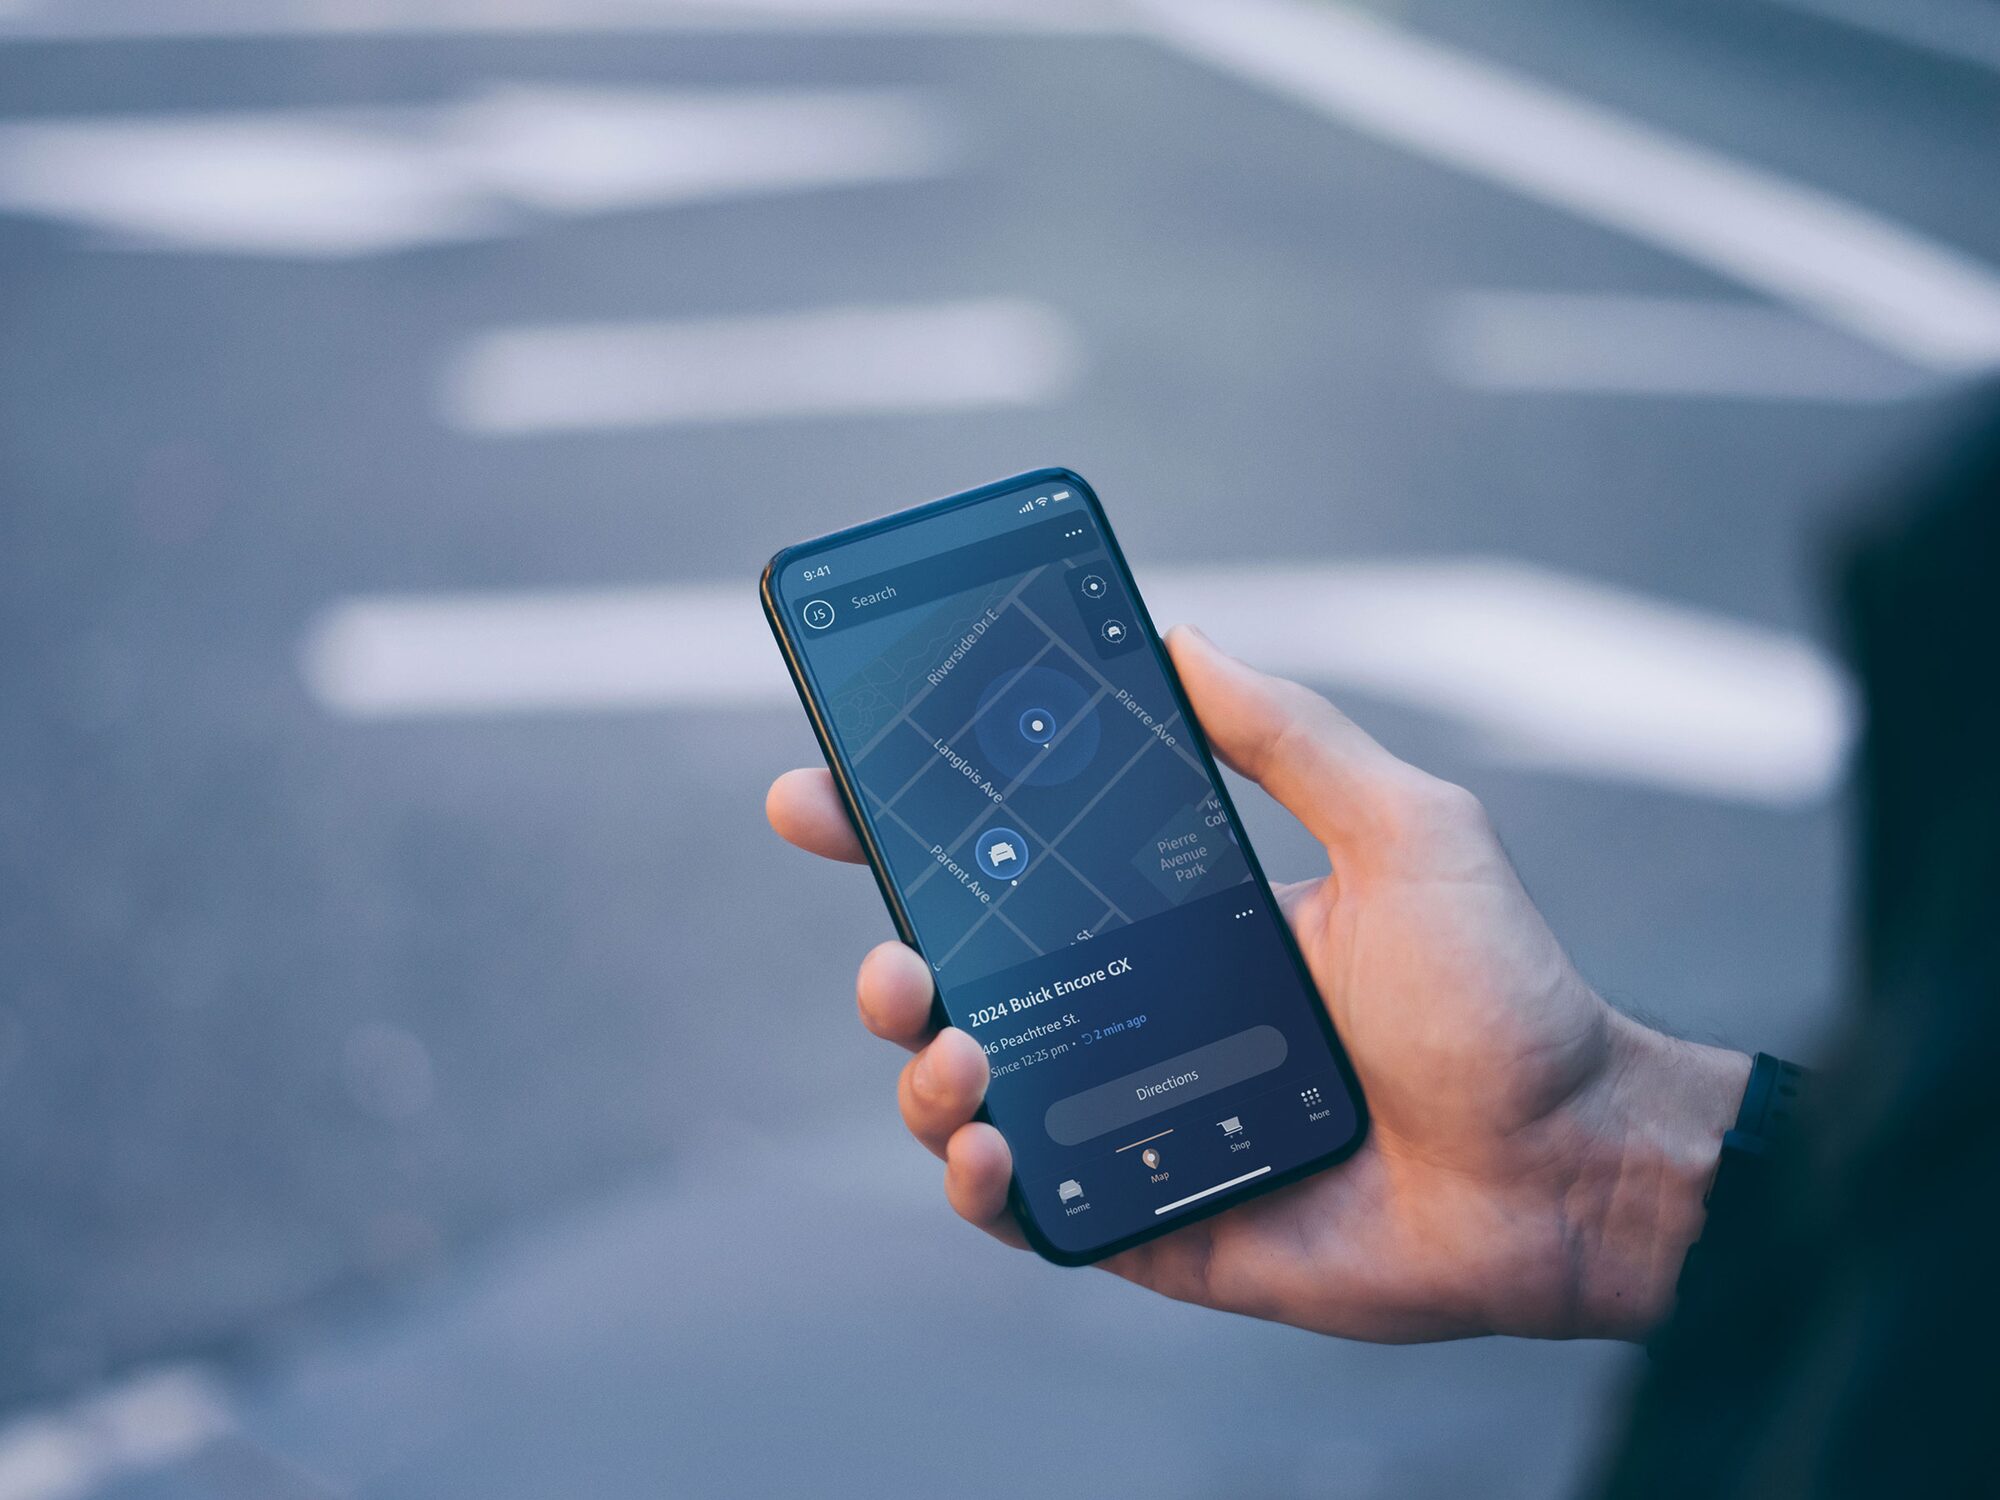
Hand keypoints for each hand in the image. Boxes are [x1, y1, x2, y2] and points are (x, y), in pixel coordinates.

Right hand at [767, 626, 1747, 1341]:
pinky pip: (1031, 1212)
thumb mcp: (1404, 827)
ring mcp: (1139, 1122)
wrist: (1574, 1169)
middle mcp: (1141, 1018)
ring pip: (968, 1100)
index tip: (817, 792)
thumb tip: (1179, 635)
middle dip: (888, 963)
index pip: (1013, 870)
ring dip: (921, 1074)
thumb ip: (1291, 734)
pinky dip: (983, 1185)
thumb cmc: (1502, 996)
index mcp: (1178, 924)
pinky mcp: (1153, 1222)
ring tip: (956, 1045)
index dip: (901, 831)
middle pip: (963, 987)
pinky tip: (992, 1148)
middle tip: (895, 952)